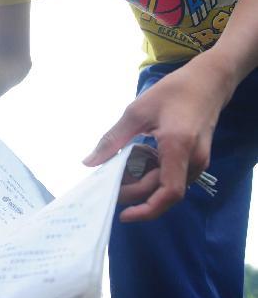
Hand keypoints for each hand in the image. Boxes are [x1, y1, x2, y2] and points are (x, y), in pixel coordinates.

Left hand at [83, 56, 233, 221]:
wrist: (208, 81)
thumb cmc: (173, 92)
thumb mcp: (136, 112)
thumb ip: (112, 140)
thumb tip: (89, 163)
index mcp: (178, 147)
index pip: (168, 192)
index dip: (146, 210)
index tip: (123, 215)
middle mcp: (192, 160)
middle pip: (160, 191)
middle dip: (133, 192)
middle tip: (108, 183)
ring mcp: (197, 161)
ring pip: (165, 186)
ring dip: (141, 182)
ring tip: (122, 165)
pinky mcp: (195, 160)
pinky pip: (171, 177)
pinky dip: (151, 174)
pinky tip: (138, 157)